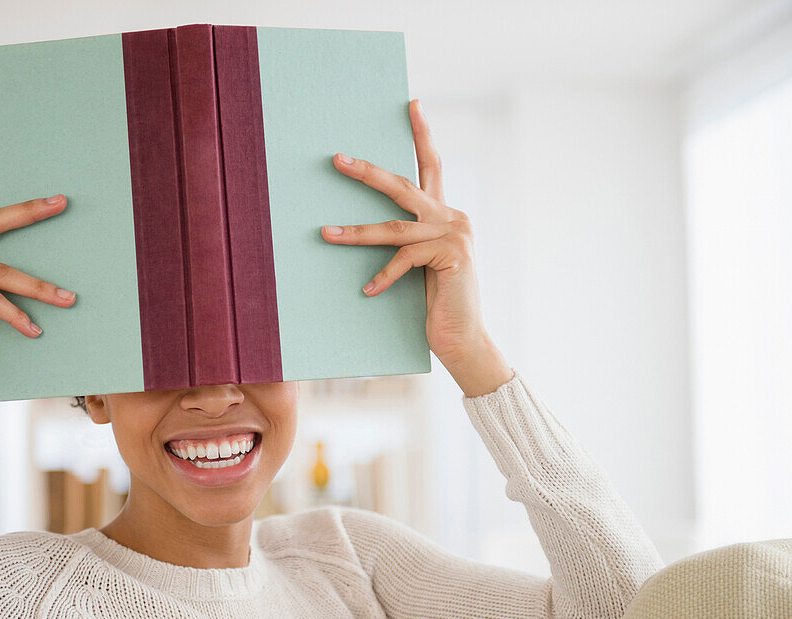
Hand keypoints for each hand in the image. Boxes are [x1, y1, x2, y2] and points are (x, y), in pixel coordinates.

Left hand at [320, 99, 513, 395]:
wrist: (465, 340)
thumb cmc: (437, 306)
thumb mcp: (421, 267)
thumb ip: (409, 241)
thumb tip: (370, 227)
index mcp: (447, 215)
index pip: (432, 167)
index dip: (422, 135)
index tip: (411, 105)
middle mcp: (454, 218)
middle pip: (404, 186)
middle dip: (367, 172)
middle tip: (337, 159)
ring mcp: (456, 235)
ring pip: (395, 227)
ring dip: (356, 232)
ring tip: (326, 234)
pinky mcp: (453, 256)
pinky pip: (405, 258)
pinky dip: (383, 276)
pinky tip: (368, 291)